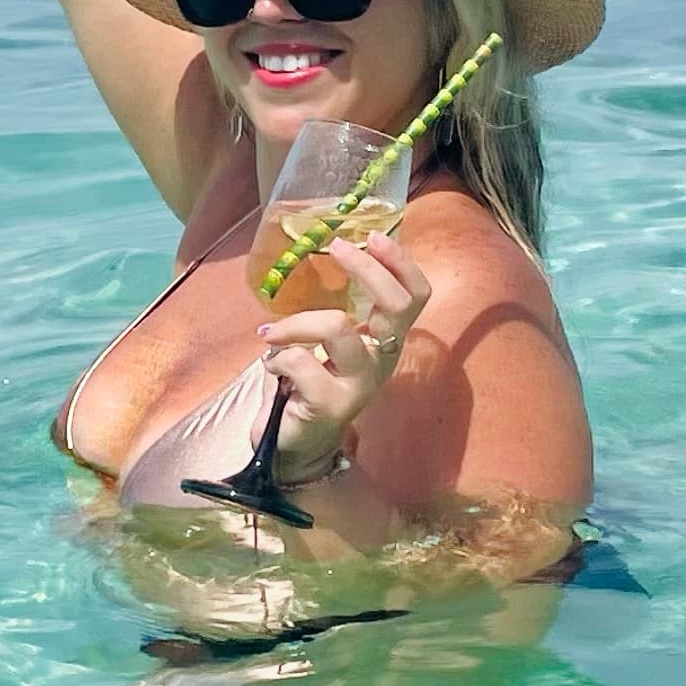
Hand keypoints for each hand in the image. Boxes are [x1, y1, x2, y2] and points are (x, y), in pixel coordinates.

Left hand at [258, 229, 429, 478]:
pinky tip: (270, 368)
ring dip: (296, 322)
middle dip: (366, 270)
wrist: (293, 449)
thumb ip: (334, 309)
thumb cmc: (307, 387)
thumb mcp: (326, 343)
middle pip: (395, 306)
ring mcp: (360, 386)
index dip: (401, 264)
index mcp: (383, 342)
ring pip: (338, 328)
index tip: (372, 236)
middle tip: (335, 249)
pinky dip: (276, 358)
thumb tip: (323, 257)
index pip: (415, 297)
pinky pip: (300, 361)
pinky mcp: (331, 405)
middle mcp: (381, 362)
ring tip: (271, 334)